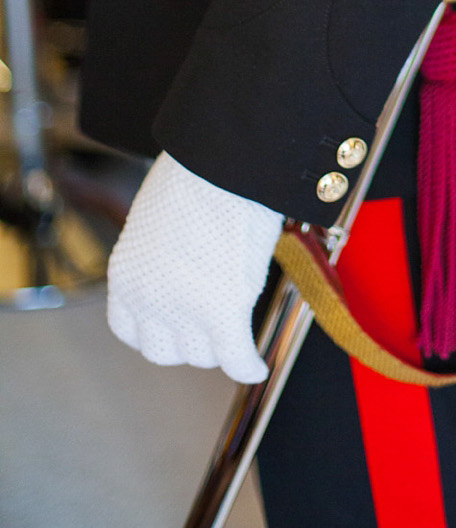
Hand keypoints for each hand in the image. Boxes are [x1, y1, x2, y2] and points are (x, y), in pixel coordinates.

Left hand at [107, 152, 283, 383]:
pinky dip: (248, 364)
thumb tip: (185, 269)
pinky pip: (236, 358)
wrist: (221, 162)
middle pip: (166, 350)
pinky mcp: (223, 312)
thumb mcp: (158, 219)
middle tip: (210, 323)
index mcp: (126, 275)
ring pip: (203, 355)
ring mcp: (184, 310)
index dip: (156, 329)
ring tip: (237, 331)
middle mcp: (149, 300)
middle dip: (188, 340)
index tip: (174, 324)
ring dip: (219, 346)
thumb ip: (162, 256)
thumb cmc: (197, 174)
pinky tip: (257, 365)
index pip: (130, 330)